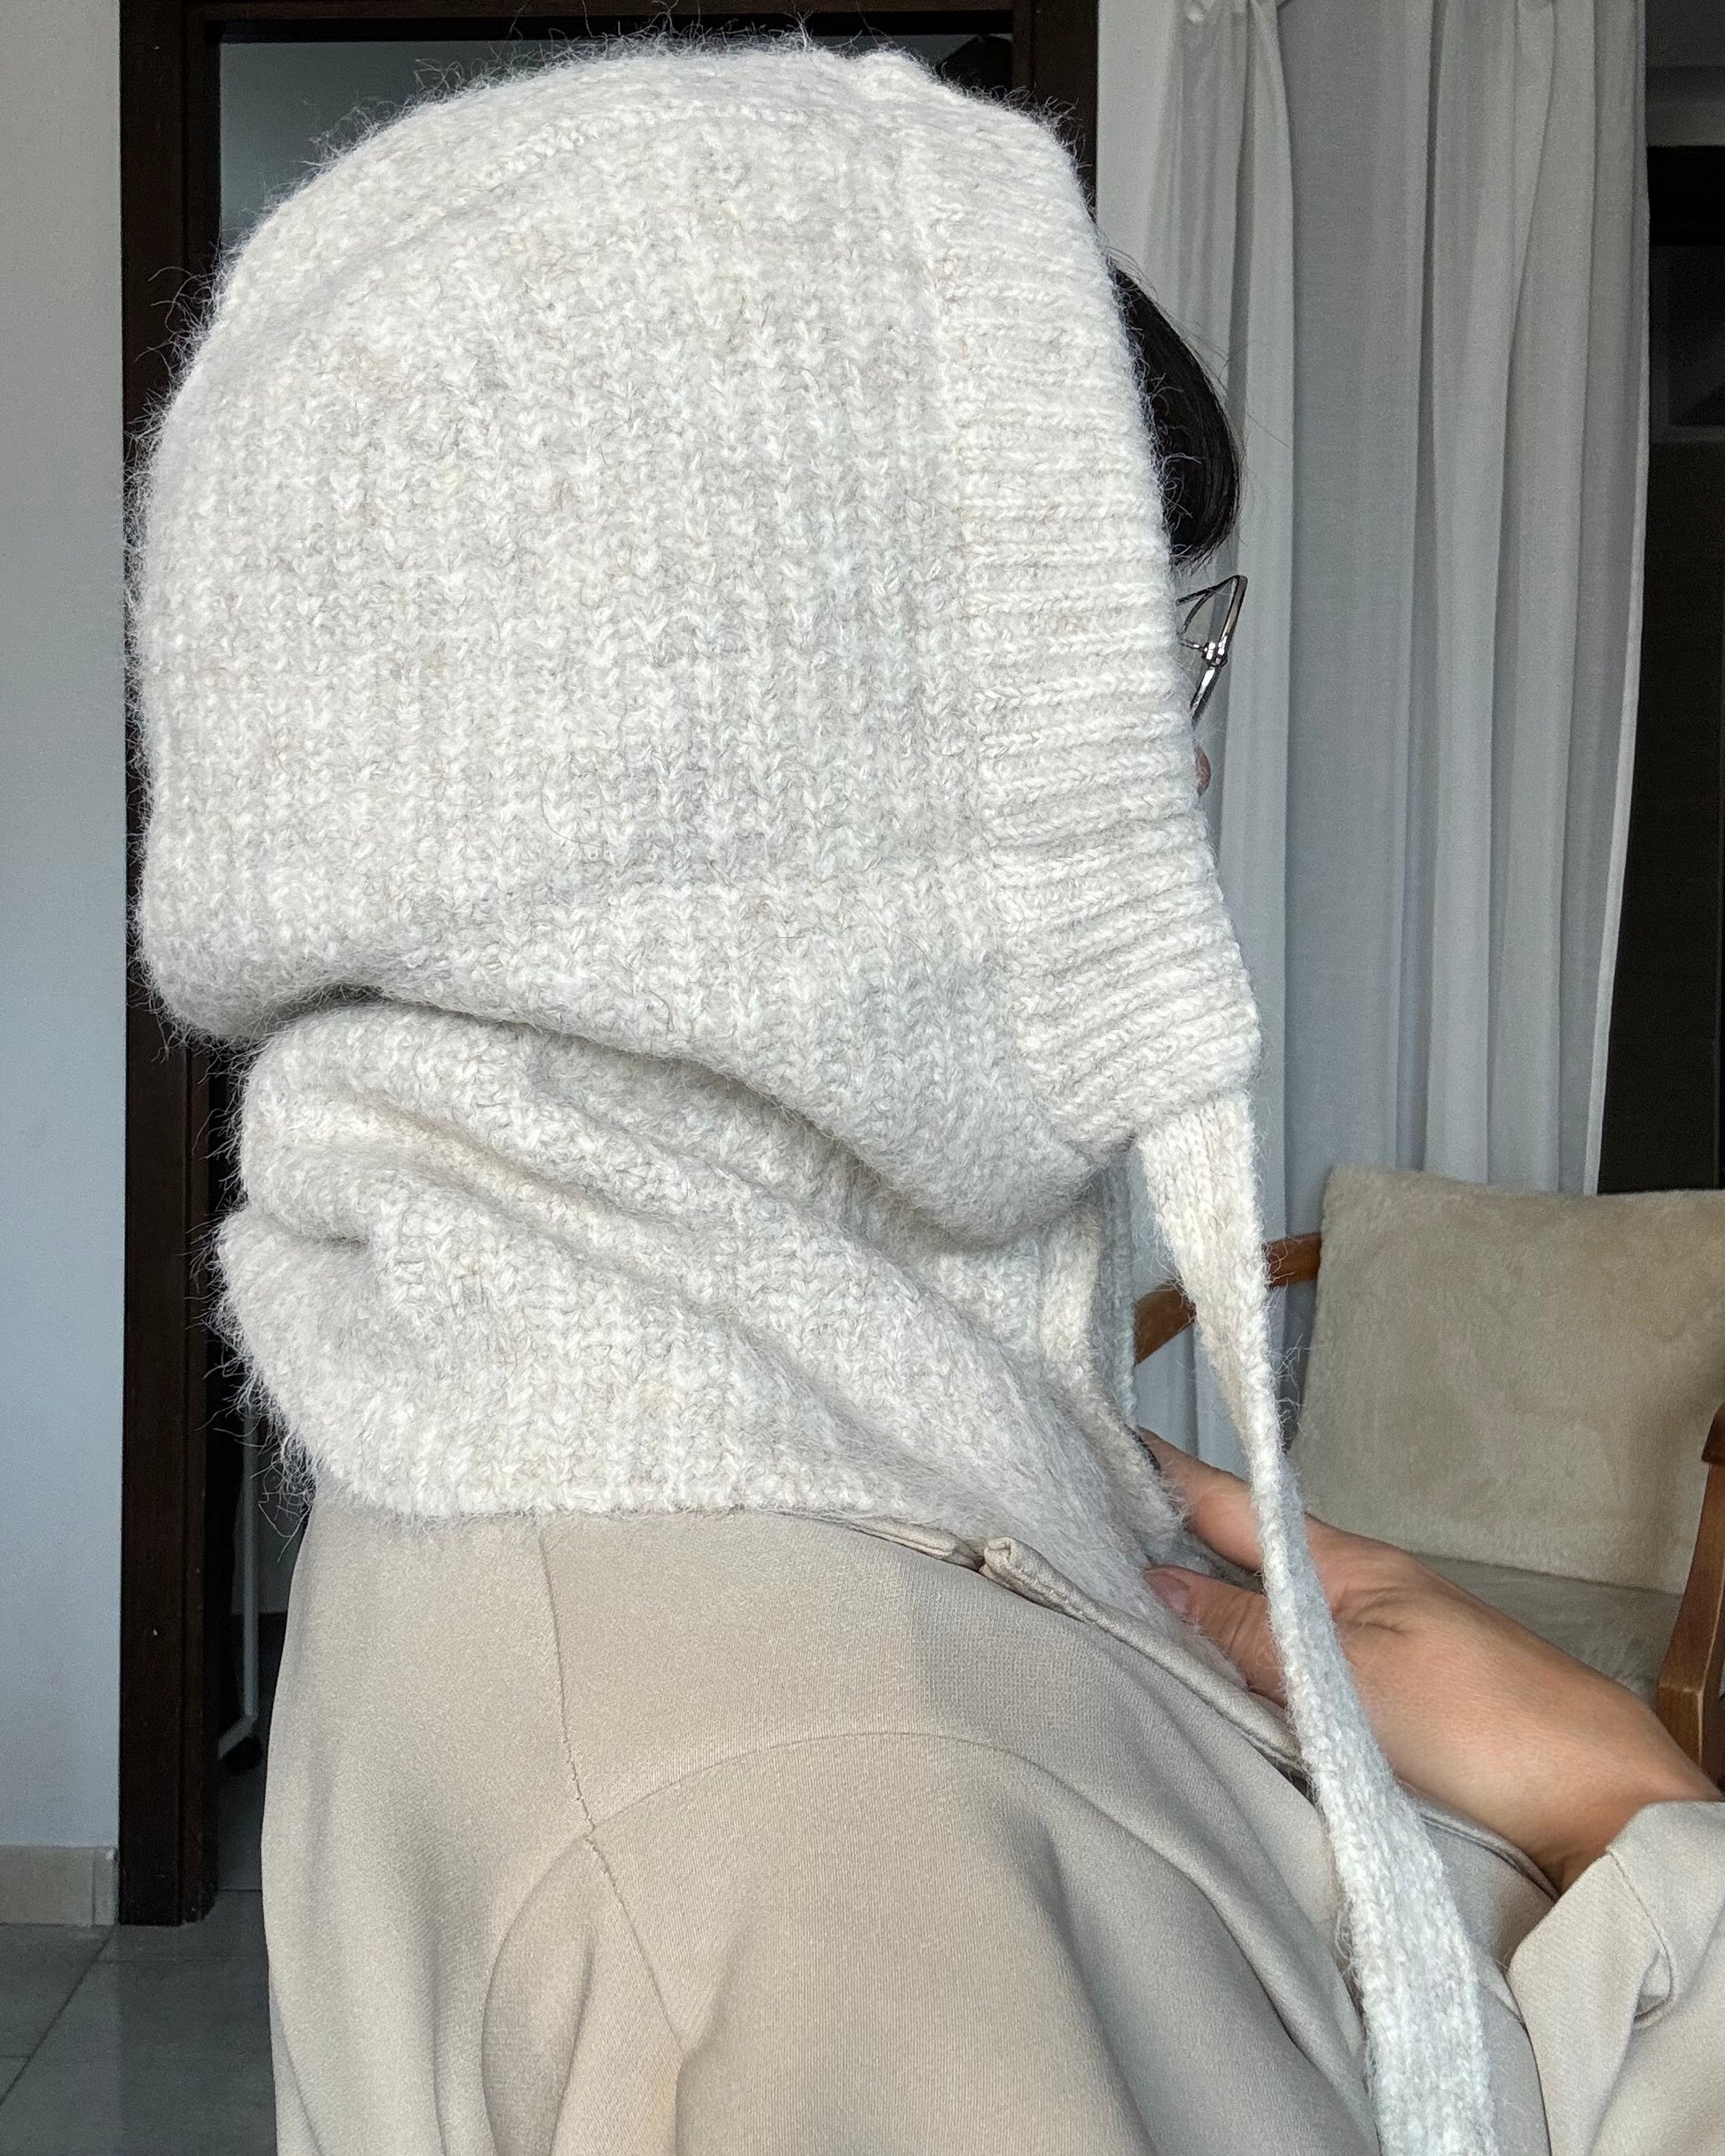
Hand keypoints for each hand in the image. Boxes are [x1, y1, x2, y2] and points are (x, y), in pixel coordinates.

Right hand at [1141, 1434, 1719, 1892]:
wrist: (1595, 1795)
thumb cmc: (1479, 1720)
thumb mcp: (1343, 1674)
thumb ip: (1248, 1634)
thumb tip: (1157, 1583)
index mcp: (1344, 1564)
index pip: (1234, 1505)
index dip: (1169, 1474)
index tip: (1105, 1439)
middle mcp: (1355, 1592)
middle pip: (1246, 1553)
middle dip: (1171, 1534)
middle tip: (1089, 1519)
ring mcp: (1375, 1642)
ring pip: (1269, 1606)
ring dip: (1204, 1596)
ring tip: (1127, 1587)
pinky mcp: (1391, 1699)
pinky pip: (1294, 1656)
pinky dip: (1245, 1648)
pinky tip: (1215, 1662)